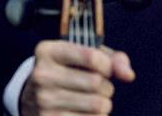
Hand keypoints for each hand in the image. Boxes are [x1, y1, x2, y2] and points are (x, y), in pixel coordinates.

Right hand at [20, 40, 135, 115]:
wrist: (33, 101)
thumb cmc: (67, 73)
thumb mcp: (83, 57)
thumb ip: (111, 59)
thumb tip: (128, 75)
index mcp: (48, 51)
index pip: (92, 57)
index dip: (107, 65)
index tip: (105, 69)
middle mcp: (42, 75)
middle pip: (97, 83)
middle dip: (106, 86)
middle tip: (99, 88)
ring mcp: (43, 101)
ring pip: (98, 104)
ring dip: (104, 104)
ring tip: (94, 101)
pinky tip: (86, 113)